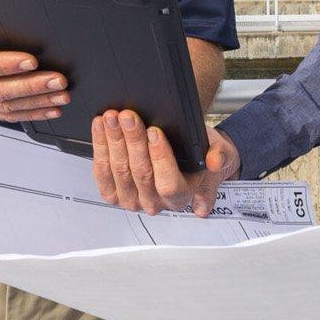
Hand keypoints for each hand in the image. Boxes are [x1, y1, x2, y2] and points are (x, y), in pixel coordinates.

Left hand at [90, 109, 239, 215]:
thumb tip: (214, 161)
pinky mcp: (114, 193)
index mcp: (181, 196)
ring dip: (113, 141)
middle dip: (132, 141)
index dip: (160, 157)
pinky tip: (101, 128)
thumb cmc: (199, 155)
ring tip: (112, 117)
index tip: (155, 132)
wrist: (187, 159)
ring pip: (119, 171)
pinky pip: (102, 173)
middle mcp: (155, 203)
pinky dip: (100, 147)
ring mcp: (132, 200)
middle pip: (140, 173)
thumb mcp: (219, 152)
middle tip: (128, 116)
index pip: (168, 182)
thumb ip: (219, 156)